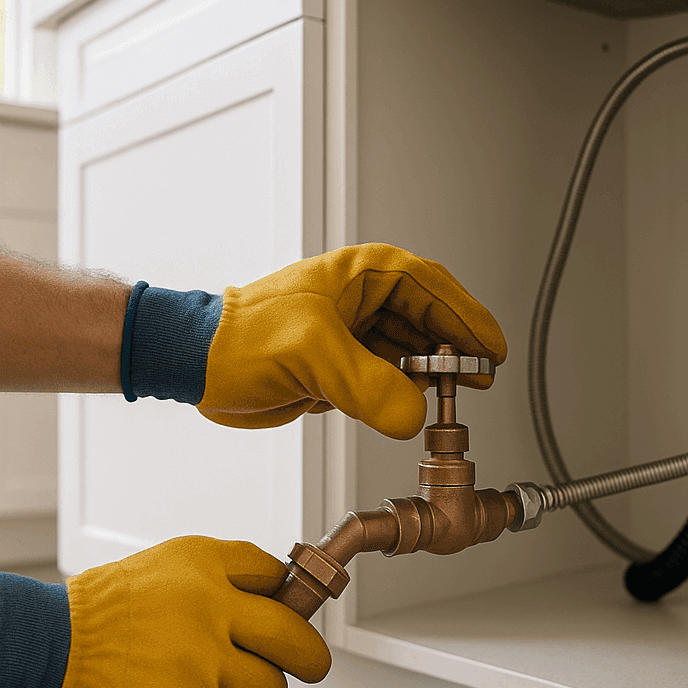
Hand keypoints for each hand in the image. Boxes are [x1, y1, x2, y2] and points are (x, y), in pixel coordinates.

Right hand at [43, 537, 330, 687]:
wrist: (49, 646)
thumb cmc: (104, 610)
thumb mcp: (167, 564)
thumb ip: (224, 574)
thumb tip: (279, 591)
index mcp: (206, 570)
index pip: (278, 578)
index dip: (294, 600)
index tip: (292, 617)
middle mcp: (210, 612)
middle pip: (296, 643)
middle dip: (308, 659)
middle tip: (305, 665)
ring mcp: (200, 665)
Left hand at [198, 243, 506, 439]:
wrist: (196, 366)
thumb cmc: (240, 339)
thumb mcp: (313, 356)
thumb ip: (369, 385)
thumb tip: (412, 413)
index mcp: (361, 275)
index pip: (432, 289)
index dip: (467, 318)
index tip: (490, 348)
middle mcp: (362, 300)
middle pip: (429, 321)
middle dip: (454, 351)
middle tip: (478, 379)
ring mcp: (353, 334)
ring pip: (410, 353)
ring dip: (430, 376)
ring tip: (450, 396)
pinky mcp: (342, 367)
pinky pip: (388, 379)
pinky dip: (403, 394)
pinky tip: (413, 407)